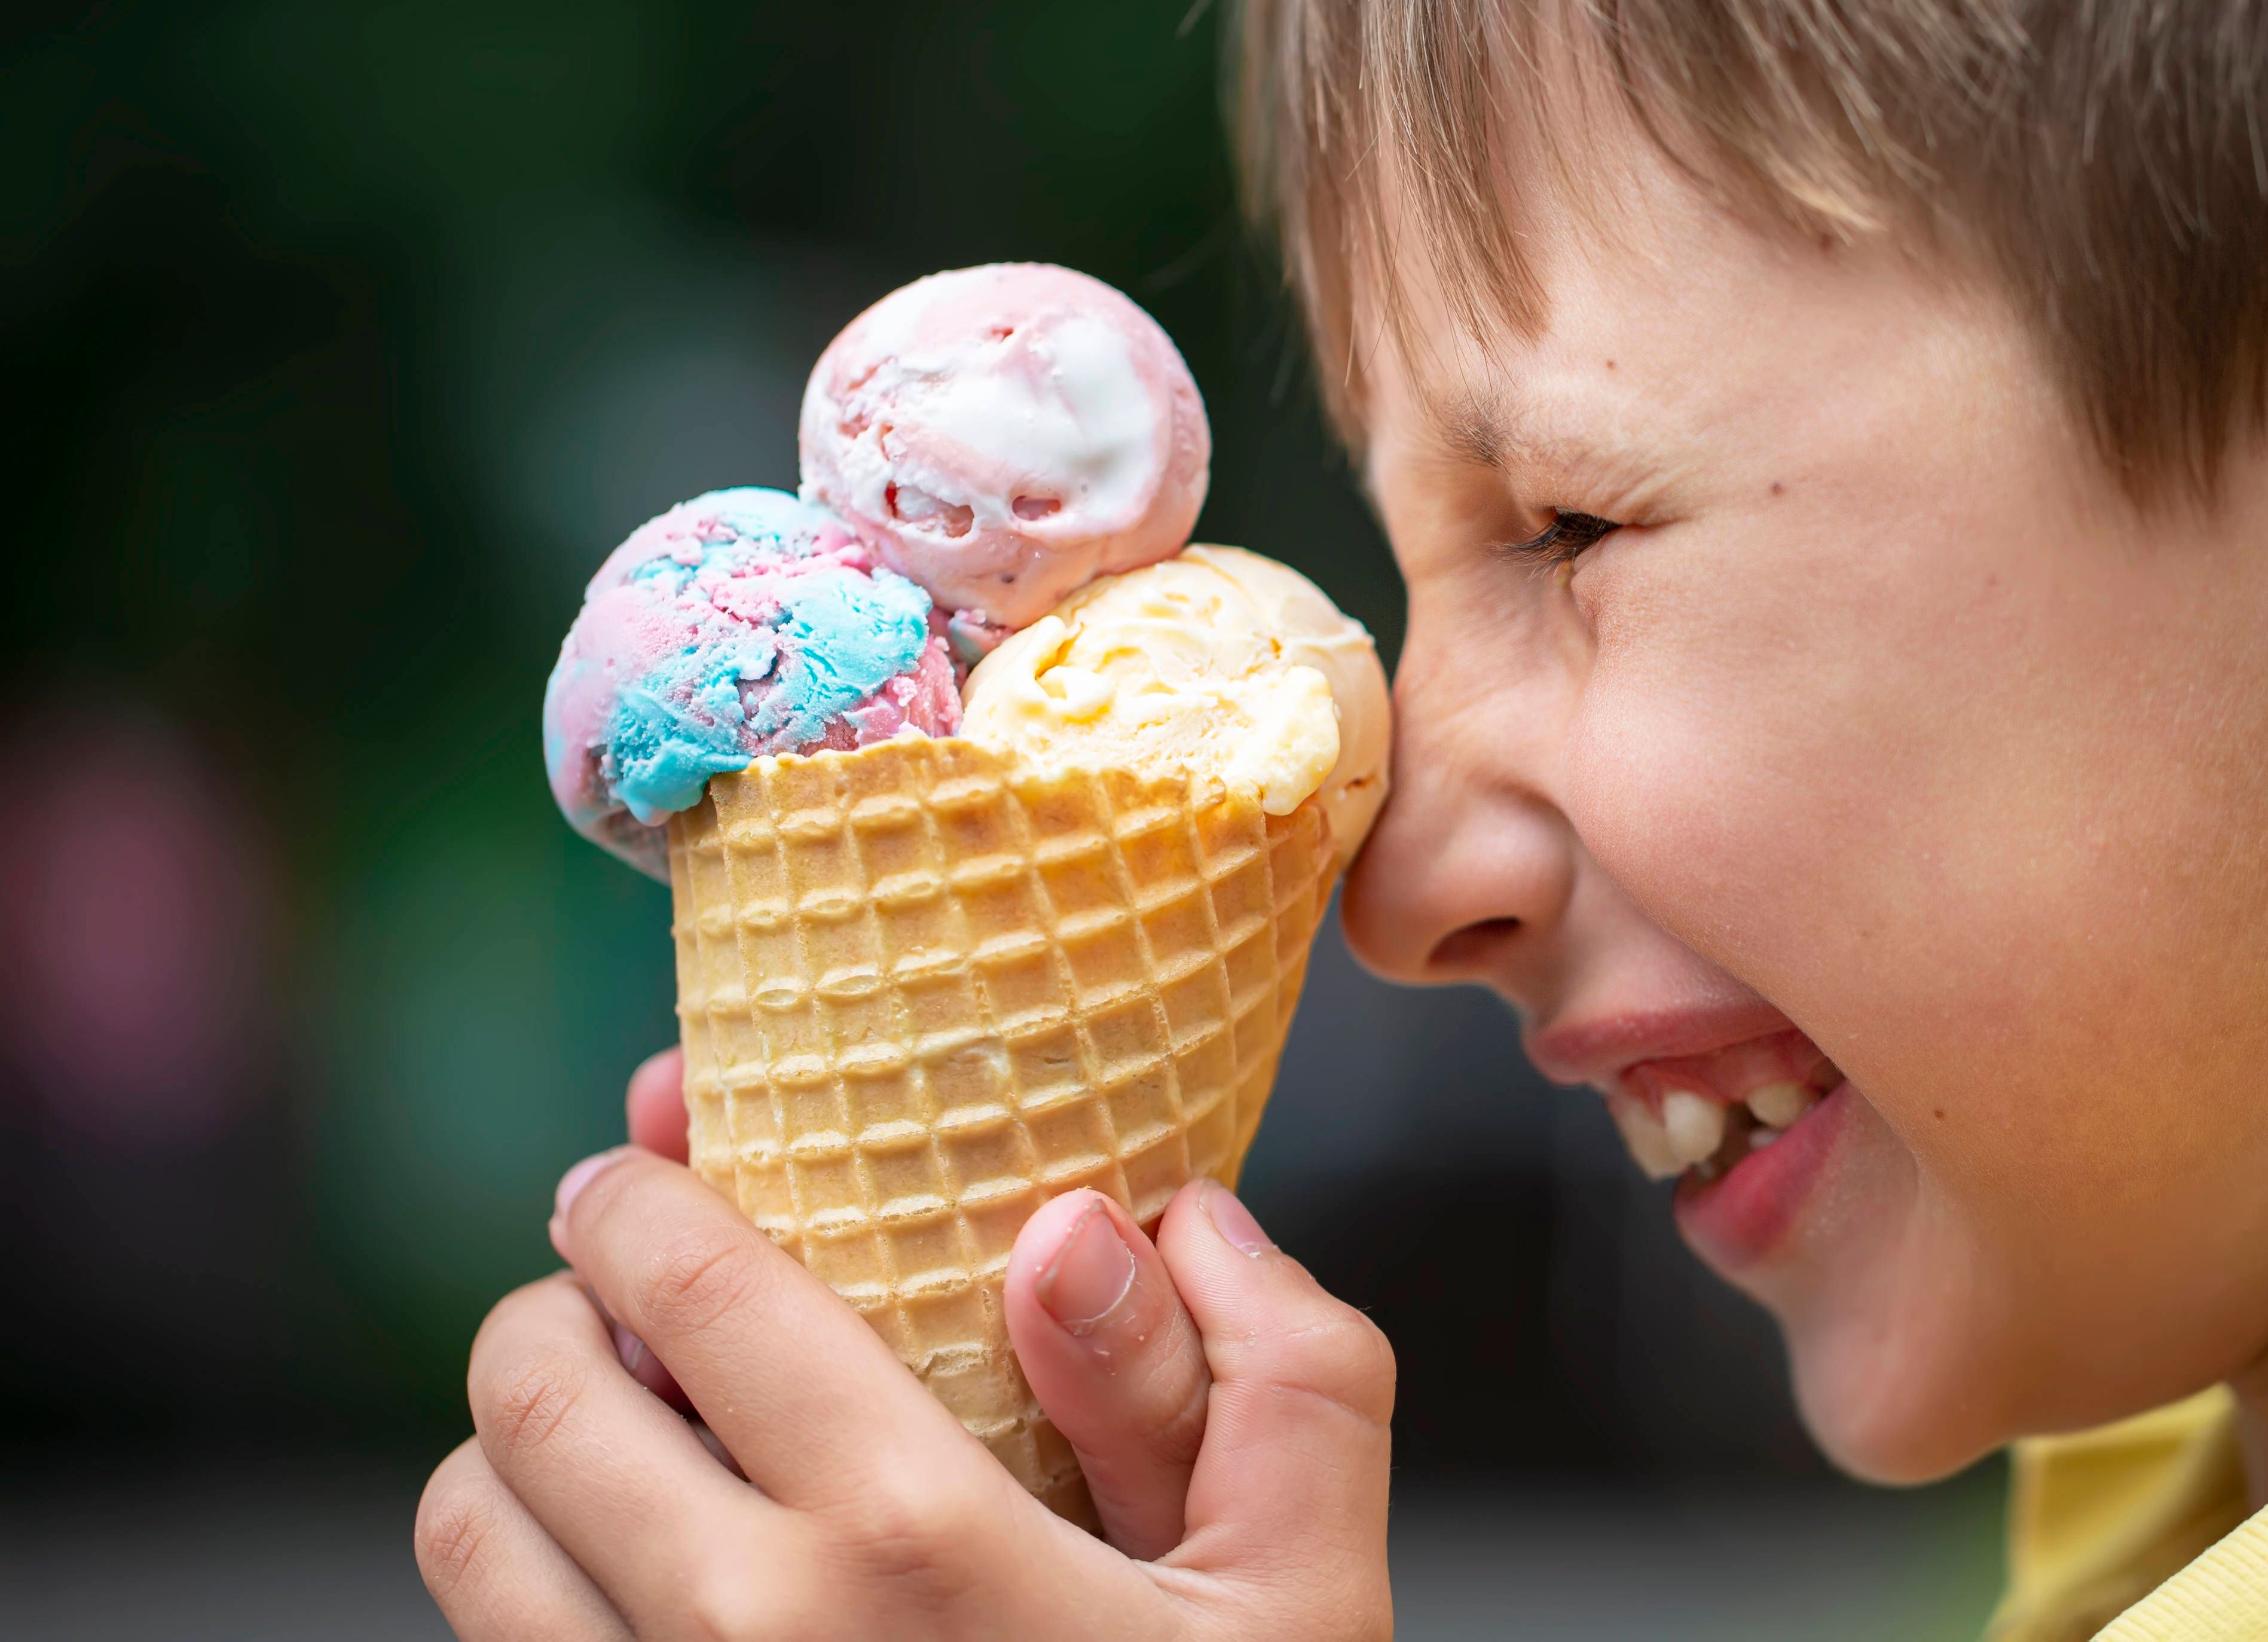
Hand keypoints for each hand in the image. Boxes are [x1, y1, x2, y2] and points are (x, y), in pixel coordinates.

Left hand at [415, 1050, 1394, 1639]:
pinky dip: (519, 1594)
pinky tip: (617, 1586)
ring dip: (515, 1454)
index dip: (638, 1195)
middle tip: (615, 1296)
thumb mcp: (1312, 1598)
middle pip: (530, 1393)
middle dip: (559, 1308)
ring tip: (604, 1441)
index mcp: (911, 1545)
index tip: (633, 1163)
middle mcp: (741, 1641)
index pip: (697, 1287)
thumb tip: (1114, 1222)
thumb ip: (1275, 1375)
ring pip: (465, 1534)